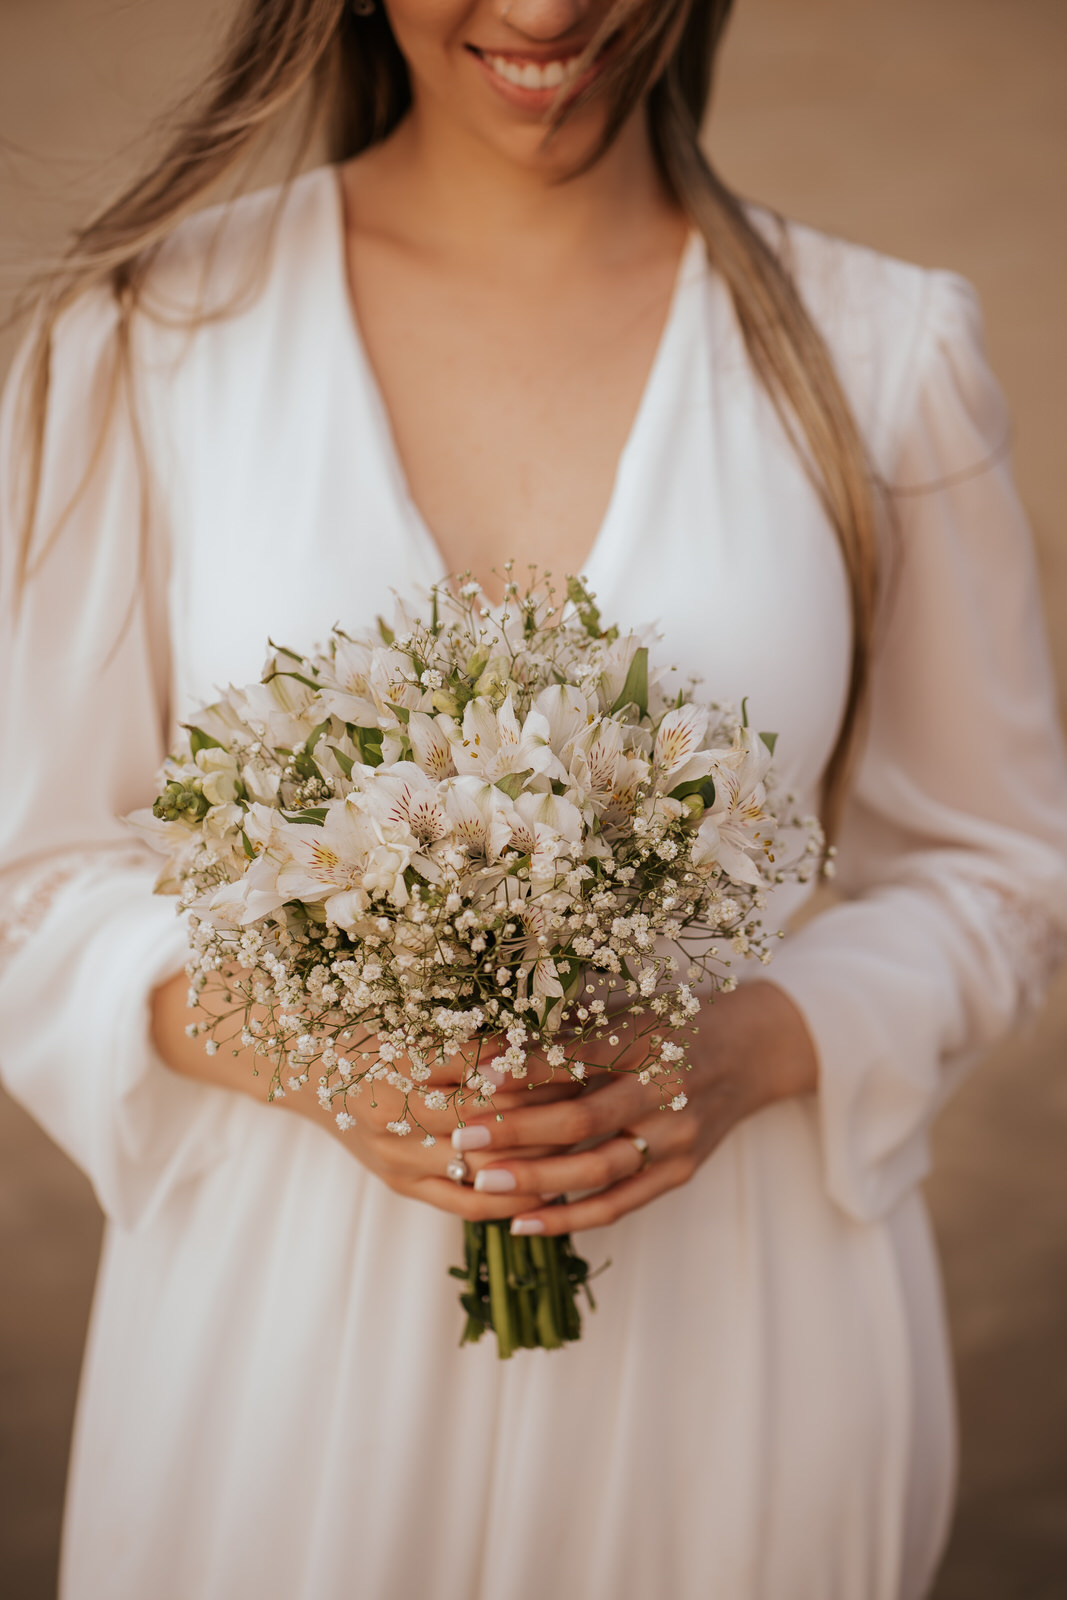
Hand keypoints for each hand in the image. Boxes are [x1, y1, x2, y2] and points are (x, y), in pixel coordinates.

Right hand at [150, 968, 581, 1221]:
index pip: (492, 1077)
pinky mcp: (402, 1185)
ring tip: (590, 1149)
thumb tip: (552, 1021)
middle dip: (552, 1118)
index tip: (591, 1061)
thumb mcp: (419, 1013)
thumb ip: (477, 1025)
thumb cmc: (364, 1022)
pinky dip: (510, 1198)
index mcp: (404, 1067)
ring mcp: (398, 1160)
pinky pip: (466, 1204)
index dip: (545, 1072)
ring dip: (539, 1163)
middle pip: (496, 1126)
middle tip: (602, 1106)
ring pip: (487, 1171)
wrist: (299, 1065)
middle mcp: (399, 1120)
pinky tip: (550, 1189)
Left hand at [446, 982, 818, 1236]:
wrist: (755, 1050)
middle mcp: (666, 1090)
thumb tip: (493, 1043)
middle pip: (584, 1119)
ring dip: (536, 1182)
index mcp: (650, 1039)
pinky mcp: (682, 1172)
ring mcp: (678, 1137)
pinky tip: (522, 1224)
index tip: (478, 1075)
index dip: (528, 1068)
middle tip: (463, 1137)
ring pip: (598, 1170)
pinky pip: (619, 1204)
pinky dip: (569, 1219)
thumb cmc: (676, 1021)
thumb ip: (572, 1030)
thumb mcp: (631, 1009)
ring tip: (482, 1183)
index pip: (581, 1057)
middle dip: (518, 1132)